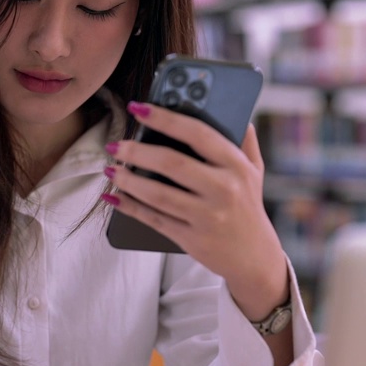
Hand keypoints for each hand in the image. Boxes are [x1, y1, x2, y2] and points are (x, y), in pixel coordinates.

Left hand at [104, 101, 286, 317]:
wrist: (255, 257)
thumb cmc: (249, 207)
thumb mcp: (255, 171)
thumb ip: (244, 140)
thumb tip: (234, 110)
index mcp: (236, 166)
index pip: (198, 134)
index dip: (165, 118)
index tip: (139, 107)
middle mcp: (223, 190)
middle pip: (172, 164)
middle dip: (137, 152)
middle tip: (115, 144)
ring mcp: (207, 217)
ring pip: (158, 194)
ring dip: (128, 180)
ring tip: (110, 168)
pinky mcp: (192, 239)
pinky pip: (154, 219)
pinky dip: (130, 207)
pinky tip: (113, 196)